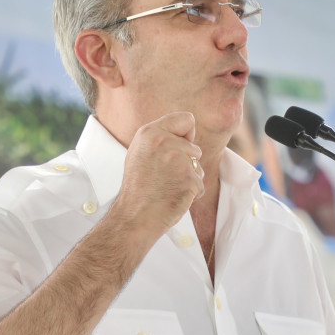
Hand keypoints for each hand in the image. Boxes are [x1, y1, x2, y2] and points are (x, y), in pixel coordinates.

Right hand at [111, 112, 205, 238]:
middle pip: (195, 148)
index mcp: (150, 132)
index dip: (186, 135)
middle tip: (164, 177)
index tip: (176, 149)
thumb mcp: (141, 153)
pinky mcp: (189, 179)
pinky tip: (173, 197)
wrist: (135, 216)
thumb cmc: (139, 187)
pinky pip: (200, 185)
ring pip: (198, 167)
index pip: (186, 119)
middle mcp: (164, 142)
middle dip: (186, 163)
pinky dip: (191, 194)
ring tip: (167, 187)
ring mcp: (178, 161)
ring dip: (189, 179)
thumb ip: (161, 139)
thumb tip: (187, 135)